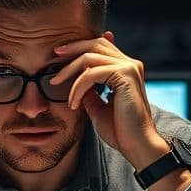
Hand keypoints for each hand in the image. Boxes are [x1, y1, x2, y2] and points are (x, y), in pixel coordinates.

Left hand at [50, 33, 165, 169]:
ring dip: (69, 71)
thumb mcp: (97, 106)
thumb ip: (89, 90)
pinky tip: (73, 103)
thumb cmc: (120, 130)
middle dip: (72, 48)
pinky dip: (77, 87)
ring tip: (56, 84)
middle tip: (54, 56)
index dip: (79, 47)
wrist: (136, 145)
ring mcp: (129, 68)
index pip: (101, 47)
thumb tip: (75, 81)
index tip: (60, 54)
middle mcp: (130, 65)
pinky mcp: (125, 75)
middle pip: (95, 44)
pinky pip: (91, 74)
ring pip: (89, 57)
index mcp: (125, 70)